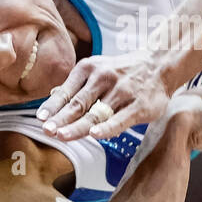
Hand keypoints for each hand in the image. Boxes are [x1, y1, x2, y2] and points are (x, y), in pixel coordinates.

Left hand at [37, 50, 172, 140]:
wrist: (160, 65)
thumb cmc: (124, 72)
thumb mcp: (98, 69)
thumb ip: (77, 85)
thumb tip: (53, 98)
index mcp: (90, 68)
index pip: (67, 92)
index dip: (53, 107)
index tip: (41, 119)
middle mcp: (104, 78)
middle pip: (78, 103)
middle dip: (61, 119)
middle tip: (47, 131)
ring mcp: (122, 92)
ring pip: (97, 113)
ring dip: (78, 126)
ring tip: (62, 136)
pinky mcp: (139, 105)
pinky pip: (120, 119)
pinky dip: (107, 127)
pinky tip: (95, 135)